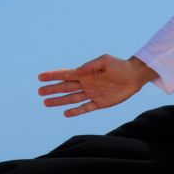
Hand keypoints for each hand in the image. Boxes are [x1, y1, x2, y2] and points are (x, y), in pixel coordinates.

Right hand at [38, 55, 154, 116]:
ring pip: (72, 99)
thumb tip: (78, 70)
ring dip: (59, 101)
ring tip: (46, 103)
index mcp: (86, 73)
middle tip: (39, 92)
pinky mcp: (100, 103)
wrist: (134, 76)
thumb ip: (91, 65)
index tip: (40, 77)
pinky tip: (66, 113)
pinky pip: (85, 108)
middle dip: (52, 89)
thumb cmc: (119, 66)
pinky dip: (76, 111)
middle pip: (65, 87)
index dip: (53, 76)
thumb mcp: (105, 60)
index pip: (66, 74)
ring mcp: (92, 94)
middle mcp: (86, 84)